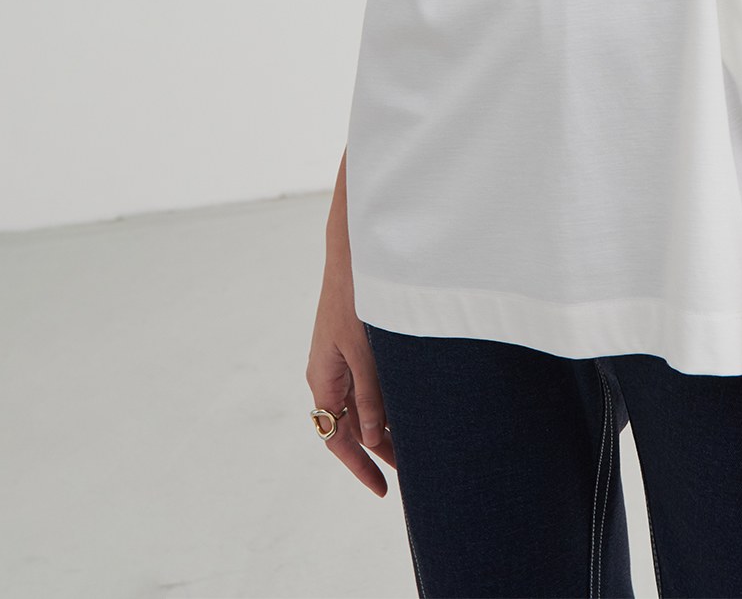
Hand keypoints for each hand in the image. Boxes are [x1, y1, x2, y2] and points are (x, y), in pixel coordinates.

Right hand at [306, 258, 395, 495]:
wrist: (354, 252)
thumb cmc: (355, 296)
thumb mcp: (364, 351)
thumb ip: (370, 394)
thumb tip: (373, 438)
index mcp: (322, 378)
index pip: (336, 438)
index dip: (360, 466)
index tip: (382, 490)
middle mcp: (330, 373)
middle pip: (352, 425)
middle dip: (380, 449)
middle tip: (413, 471)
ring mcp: (343, 359)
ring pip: (364, 405)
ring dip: (387, 425)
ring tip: (419, 443)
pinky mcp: (357, 344)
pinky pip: (371, 382)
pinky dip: (389, 399)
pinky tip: (413, 408)